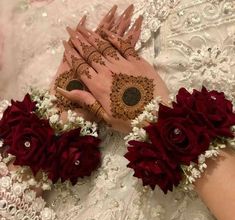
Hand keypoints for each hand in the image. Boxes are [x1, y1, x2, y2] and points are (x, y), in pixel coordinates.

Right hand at [51, 5, 139, 121]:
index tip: (65, 45)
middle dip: (78, 41)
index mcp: (98, 86)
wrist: (156, 115)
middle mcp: (108, 71)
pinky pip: (123, 46)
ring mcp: (123, 64)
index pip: (80, 67)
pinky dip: (114, 37)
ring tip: (83, 29)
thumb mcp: (105, 116)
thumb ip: (86, 101)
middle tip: (71, 31)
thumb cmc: (130, 121)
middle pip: (89, 53)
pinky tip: (106, 32)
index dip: (71, 55)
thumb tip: (63, 91)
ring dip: (92, 37)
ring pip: (103, 47)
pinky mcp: (137, 61)